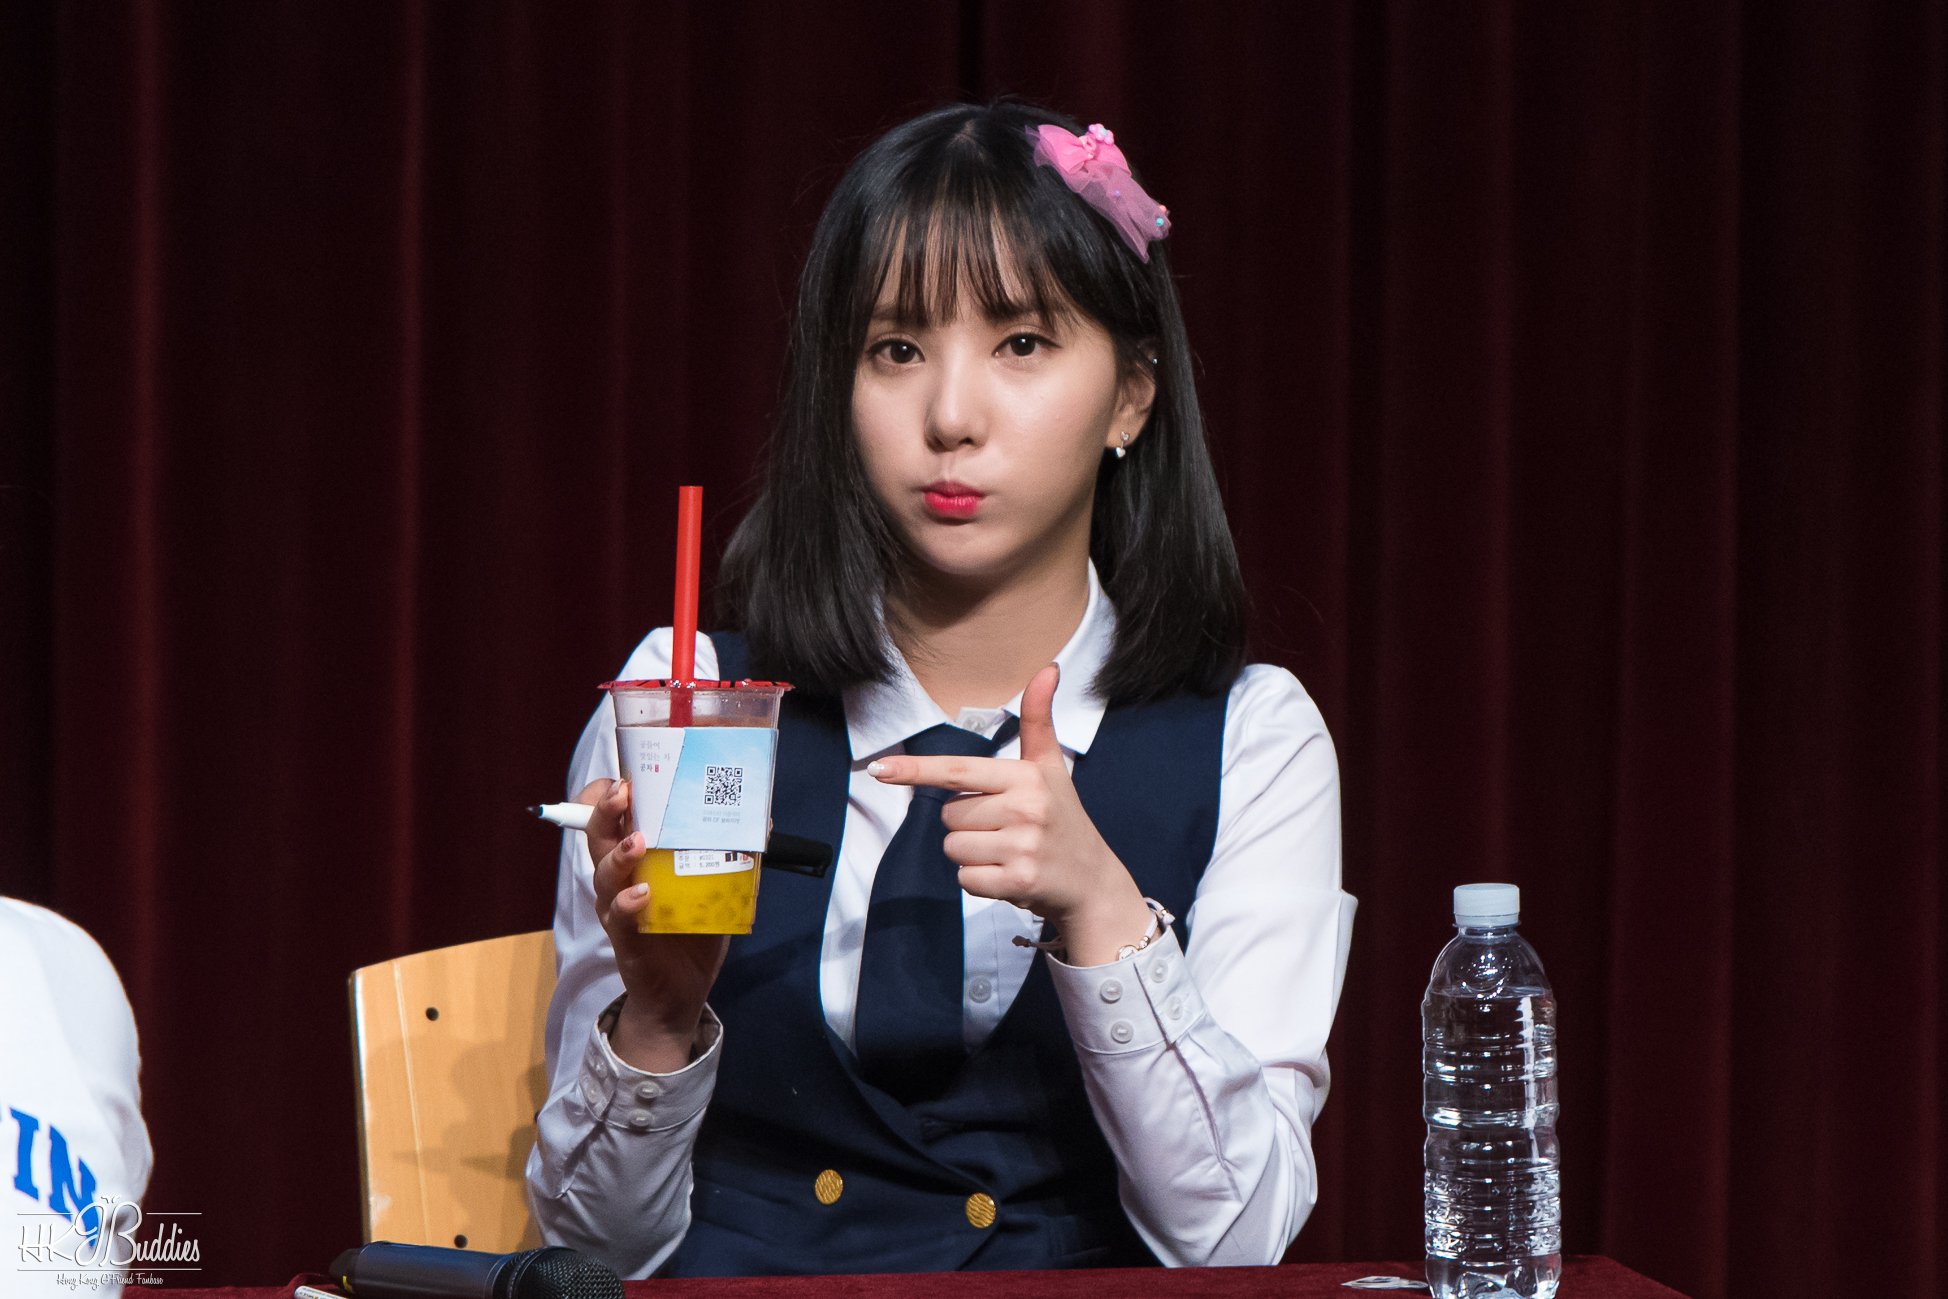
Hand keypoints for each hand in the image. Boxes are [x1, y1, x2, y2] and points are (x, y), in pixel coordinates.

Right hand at [576, 778, 730, 1070]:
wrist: (681, 991)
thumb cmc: (692, 930)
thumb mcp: (713, 885)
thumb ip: (731, 853)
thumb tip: (762, 819)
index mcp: (634, 858)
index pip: (608, 817)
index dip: (604, 794)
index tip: (623, 775)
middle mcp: (619, 877)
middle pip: (597, 836)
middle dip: (606, 811)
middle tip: (624, 793)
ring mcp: (618, 907)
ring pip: (603, 873)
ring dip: (619, 854)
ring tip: (638, 842)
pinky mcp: (626, 938)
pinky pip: (619, 917)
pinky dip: (628, 903)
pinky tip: (642, 894)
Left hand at [867, 664, 1153, 964]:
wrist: (1092, 880)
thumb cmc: (1062, 817)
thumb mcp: (1051, 766)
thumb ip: (1038, 719)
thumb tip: (1047, 667)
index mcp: (1025, 777)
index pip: (957, 771)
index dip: (915, 770)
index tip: (878, 769)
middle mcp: (1024, 809)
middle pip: (949, 816)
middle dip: (968, 824)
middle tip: (1007, 828)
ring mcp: (1021, 847)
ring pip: (954, 848)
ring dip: (973, 854)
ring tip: (1008, 851)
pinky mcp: (1018, 882)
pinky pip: (965, 880)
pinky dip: (980, 881)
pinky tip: (1009, 874)